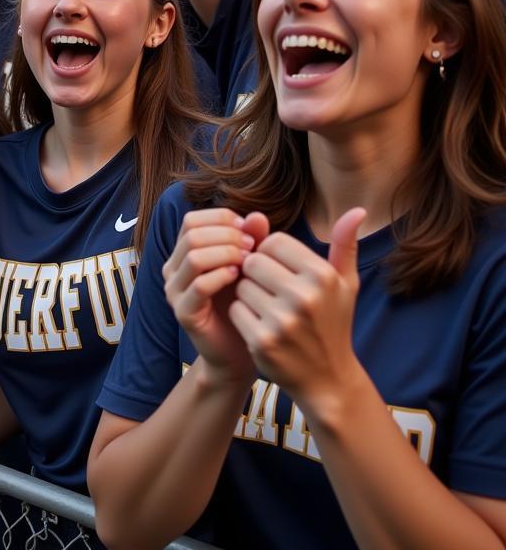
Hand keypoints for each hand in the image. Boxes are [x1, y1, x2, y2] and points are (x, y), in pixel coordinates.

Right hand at [162, 209, 268, 384]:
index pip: (193, 220)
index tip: (250, 230)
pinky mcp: (184, 313)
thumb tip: (257, 216)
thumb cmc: (243, 304)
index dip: (222, 219)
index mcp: (183, 253)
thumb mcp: (249, 266)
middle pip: (192, 234)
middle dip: (226, 235)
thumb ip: (252, 240)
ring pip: (194, 257)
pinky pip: (199, 286)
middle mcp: (172, 270)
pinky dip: (221, 276)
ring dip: (225, 254)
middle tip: (252, 247)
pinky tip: (239, 279)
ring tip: (249, 262)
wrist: (239, 351)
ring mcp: (174, 292)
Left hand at [229, 208, 366, 405]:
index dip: (271, 255)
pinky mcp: (262, 341)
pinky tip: (260, 326)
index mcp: (321, 276)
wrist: (328, 380)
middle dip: (256, 274)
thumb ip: (345, 245)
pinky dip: (242, 316)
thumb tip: (357, 210)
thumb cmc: (334, 324)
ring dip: (248, 295)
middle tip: (270, 291)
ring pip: (240, 285)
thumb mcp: (345, 285)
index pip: (272, 242)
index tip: (281, 271)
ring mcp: (282, 321)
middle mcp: (303, 296)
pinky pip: (235, 310)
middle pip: (252, 262)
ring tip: (268, 309)